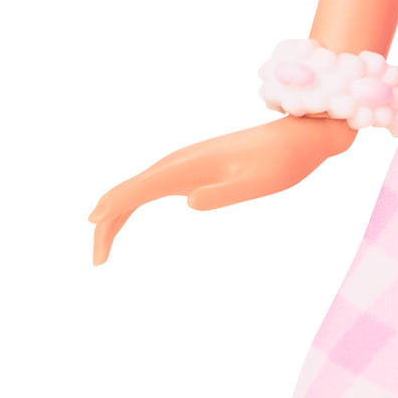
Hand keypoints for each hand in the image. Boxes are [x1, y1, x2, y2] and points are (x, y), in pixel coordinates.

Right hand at [90, 113, 354, 264]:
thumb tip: (188, 203)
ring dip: (114, 215)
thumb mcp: (262, 182)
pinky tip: (123, 217)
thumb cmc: (285, 161)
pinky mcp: (193, 169)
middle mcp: (180, 162)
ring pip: (135, 189)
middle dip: (106, 222)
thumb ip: (227, 193)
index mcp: (190, 165)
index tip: (96, 238)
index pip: (138, 189)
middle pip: (128, 191)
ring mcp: (184, 164)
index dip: (112, 212)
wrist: (301, 136)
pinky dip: (131, 203)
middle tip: (97, 261)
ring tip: (101, 249)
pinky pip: (151, 187)